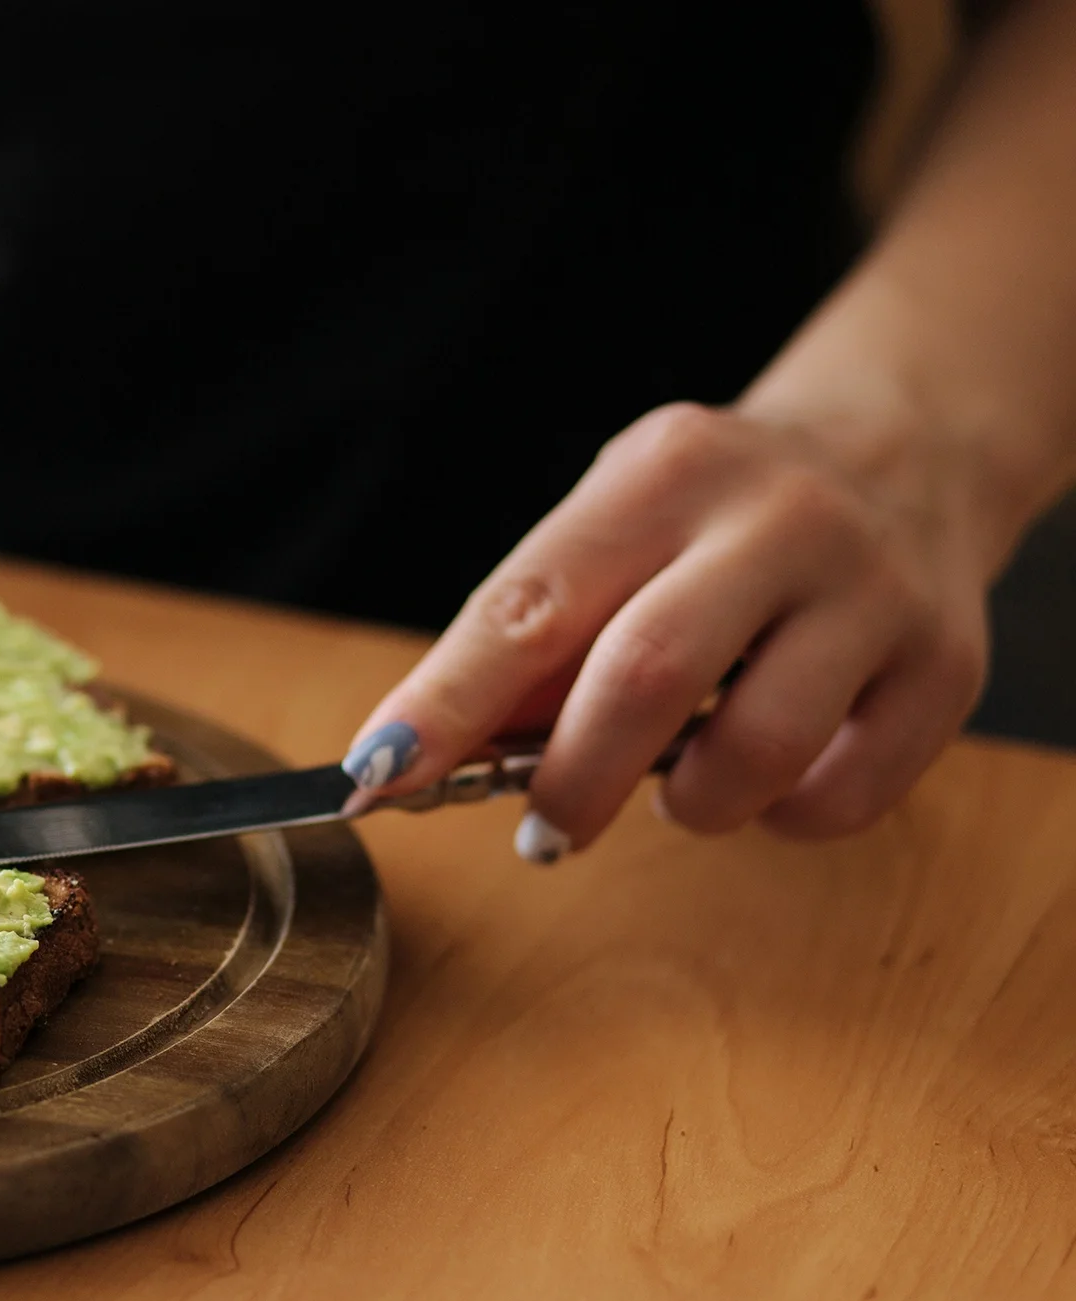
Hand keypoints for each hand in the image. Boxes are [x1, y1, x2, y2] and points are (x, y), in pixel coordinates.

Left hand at [340, 402, 993, 860]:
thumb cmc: (716, 518)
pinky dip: (782, 815)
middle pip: (642, 676)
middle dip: (572, 780)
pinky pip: (840, 796)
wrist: (905, 452)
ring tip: (678, 785)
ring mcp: (872, 590)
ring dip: (688, 806)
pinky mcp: (945, 666)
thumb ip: (538, 632)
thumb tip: (427, 754)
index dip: (444, 702)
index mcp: (663, 474)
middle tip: (546, 827)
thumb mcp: (617, 527)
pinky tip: (772, 774)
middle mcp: (776, 518)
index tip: (374, 775)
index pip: (528, 604)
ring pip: (753, 752)